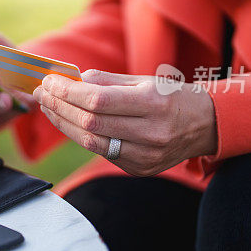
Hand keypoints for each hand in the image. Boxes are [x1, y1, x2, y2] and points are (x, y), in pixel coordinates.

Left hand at [33, 70, 217, 176]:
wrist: (208, 125)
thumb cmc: (172, 96)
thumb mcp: (144, 80)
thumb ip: (107, 81)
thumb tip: (71, 81)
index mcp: (154, 104)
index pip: (98, 101)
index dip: (67, 92)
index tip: (49, 82)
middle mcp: (151, 133)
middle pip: (90, 123)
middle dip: (60, 107)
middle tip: (43, 94)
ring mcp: (146, 156)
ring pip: (91, 142)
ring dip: (64, 124)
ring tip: (50, 108)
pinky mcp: (140, 170)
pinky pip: (101, 153)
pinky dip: (81, 136)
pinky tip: (70, 122)